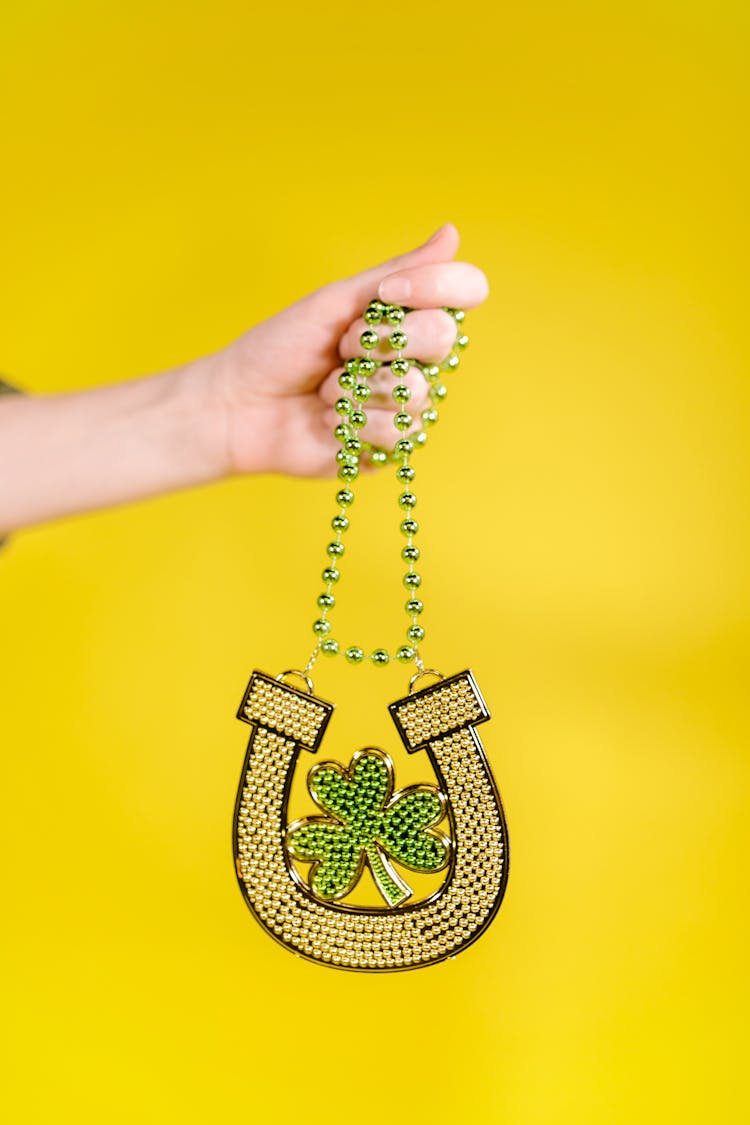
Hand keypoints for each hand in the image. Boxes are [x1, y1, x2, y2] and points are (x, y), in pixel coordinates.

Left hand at [207, 224, 488, 476]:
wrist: (240, 406)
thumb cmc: (281, 349)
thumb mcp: (336, 302)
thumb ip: (397, 273)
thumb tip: (451, 234)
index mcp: (406, 316)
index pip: (466, 290)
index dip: (437, 287)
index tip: (388, 293)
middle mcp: (414, 359)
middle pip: (444, 338)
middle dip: (383, 340)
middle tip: (342, 348)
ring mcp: (405, 403)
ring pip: (419, 389)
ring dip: (361, 386)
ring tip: (328, 390)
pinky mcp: (391, 445)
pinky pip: (400, 431)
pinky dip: (357, 422)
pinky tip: (331, 420)